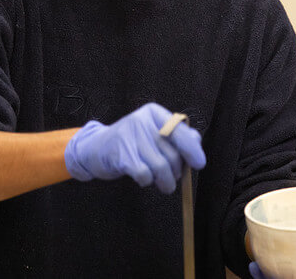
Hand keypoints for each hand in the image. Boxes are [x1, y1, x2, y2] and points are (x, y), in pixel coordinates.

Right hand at [64, 102, 205, 192]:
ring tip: (162, 183)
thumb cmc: (132, 143)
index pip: (180, 131)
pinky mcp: (121, 154)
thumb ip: (176, 135)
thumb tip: (196, 143)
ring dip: (165, 181)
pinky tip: (143, 178)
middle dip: (176, 171)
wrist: (96, 148)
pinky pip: (145, 175)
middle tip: (172, 177)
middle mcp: (141, 120)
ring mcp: (130, 137)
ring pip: (161, 167)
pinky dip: (147, 181)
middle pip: (172, 153)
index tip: (199, 164)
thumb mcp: (153, 132)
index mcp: (153, 112)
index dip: (192, 149)